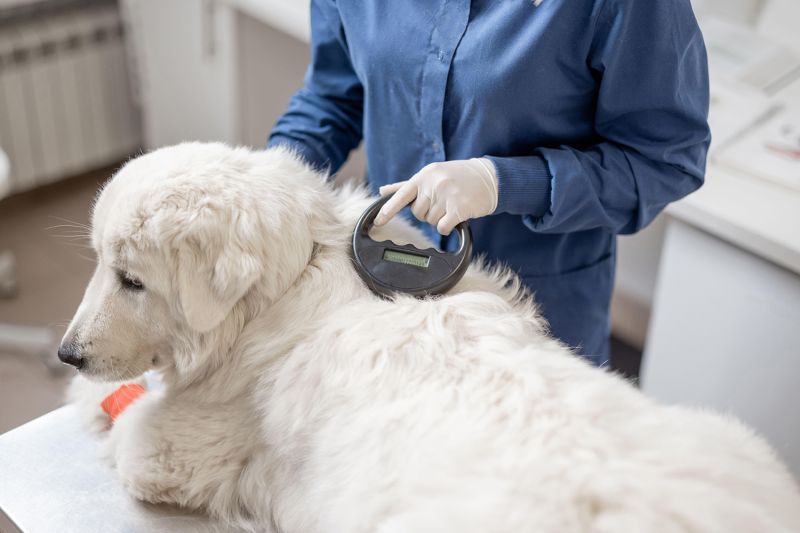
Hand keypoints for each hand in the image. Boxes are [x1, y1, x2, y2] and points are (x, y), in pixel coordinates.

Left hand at [373, 158, 497, 234]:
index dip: (387, 210)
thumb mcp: (431, 175)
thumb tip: (382, 190)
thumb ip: (406, 185)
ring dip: (440, 218)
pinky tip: (456, 216)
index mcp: (424, 176)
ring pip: (431, 222)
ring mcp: (446, 195)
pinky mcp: (458, 208)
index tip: (377, 222)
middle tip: (442, 201)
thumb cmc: (456, 176)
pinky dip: (448, 227)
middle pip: (418, 213)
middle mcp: (433, 184)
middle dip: (428, 212)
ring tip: (452, 204)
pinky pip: (442, 228)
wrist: (487, 178)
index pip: (400, 195)